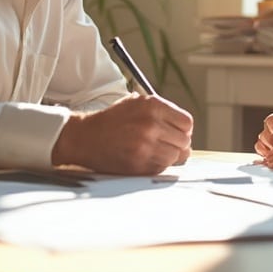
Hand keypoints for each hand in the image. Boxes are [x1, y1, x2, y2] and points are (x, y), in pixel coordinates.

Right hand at [52, 94, 192, 174]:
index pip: (187, 123)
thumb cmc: (113, 120)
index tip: (176, 133)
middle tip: (167, 145)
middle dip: (178, 144)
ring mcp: (146, 146)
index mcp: (153, 107)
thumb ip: (162, 111)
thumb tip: (185, 127)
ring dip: (169, 157)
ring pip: (176, 157)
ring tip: (156, 152)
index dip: (183, 130)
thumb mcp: (136, 103)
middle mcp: (152, 125)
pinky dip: (158, 165)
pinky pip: (162, 168)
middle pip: (184, 141)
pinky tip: (146, 158)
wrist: (86, 137)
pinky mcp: (139, 164)